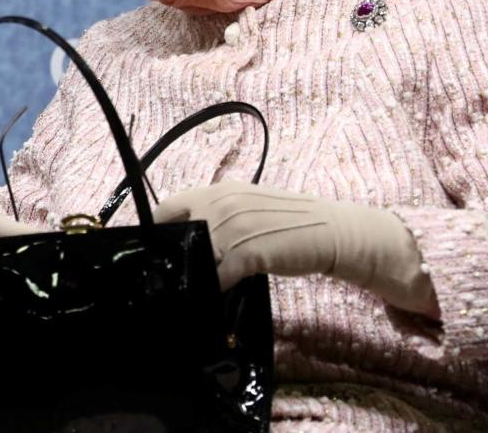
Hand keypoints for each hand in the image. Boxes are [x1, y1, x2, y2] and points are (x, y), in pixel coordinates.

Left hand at [154, 181, 438, 315]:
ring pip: (195, 257)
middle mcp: (220, 203)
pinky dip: (215, 288)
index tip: (156, 251)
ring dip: (194, 277)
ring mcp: (231, 226)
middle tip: (177, 278)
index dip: (158, 232)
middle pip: (177, 236)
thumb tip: (188, 241)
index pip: (168, 207)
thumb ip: (217, 218)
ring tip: (196, 291)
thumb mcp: (247, 209)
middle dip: (174, 259)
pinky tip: (220, 295)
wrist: (331, 230)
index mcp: (218, 191)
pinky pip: (217, 276)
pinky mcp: (246, 251)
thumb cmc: (289, 223)